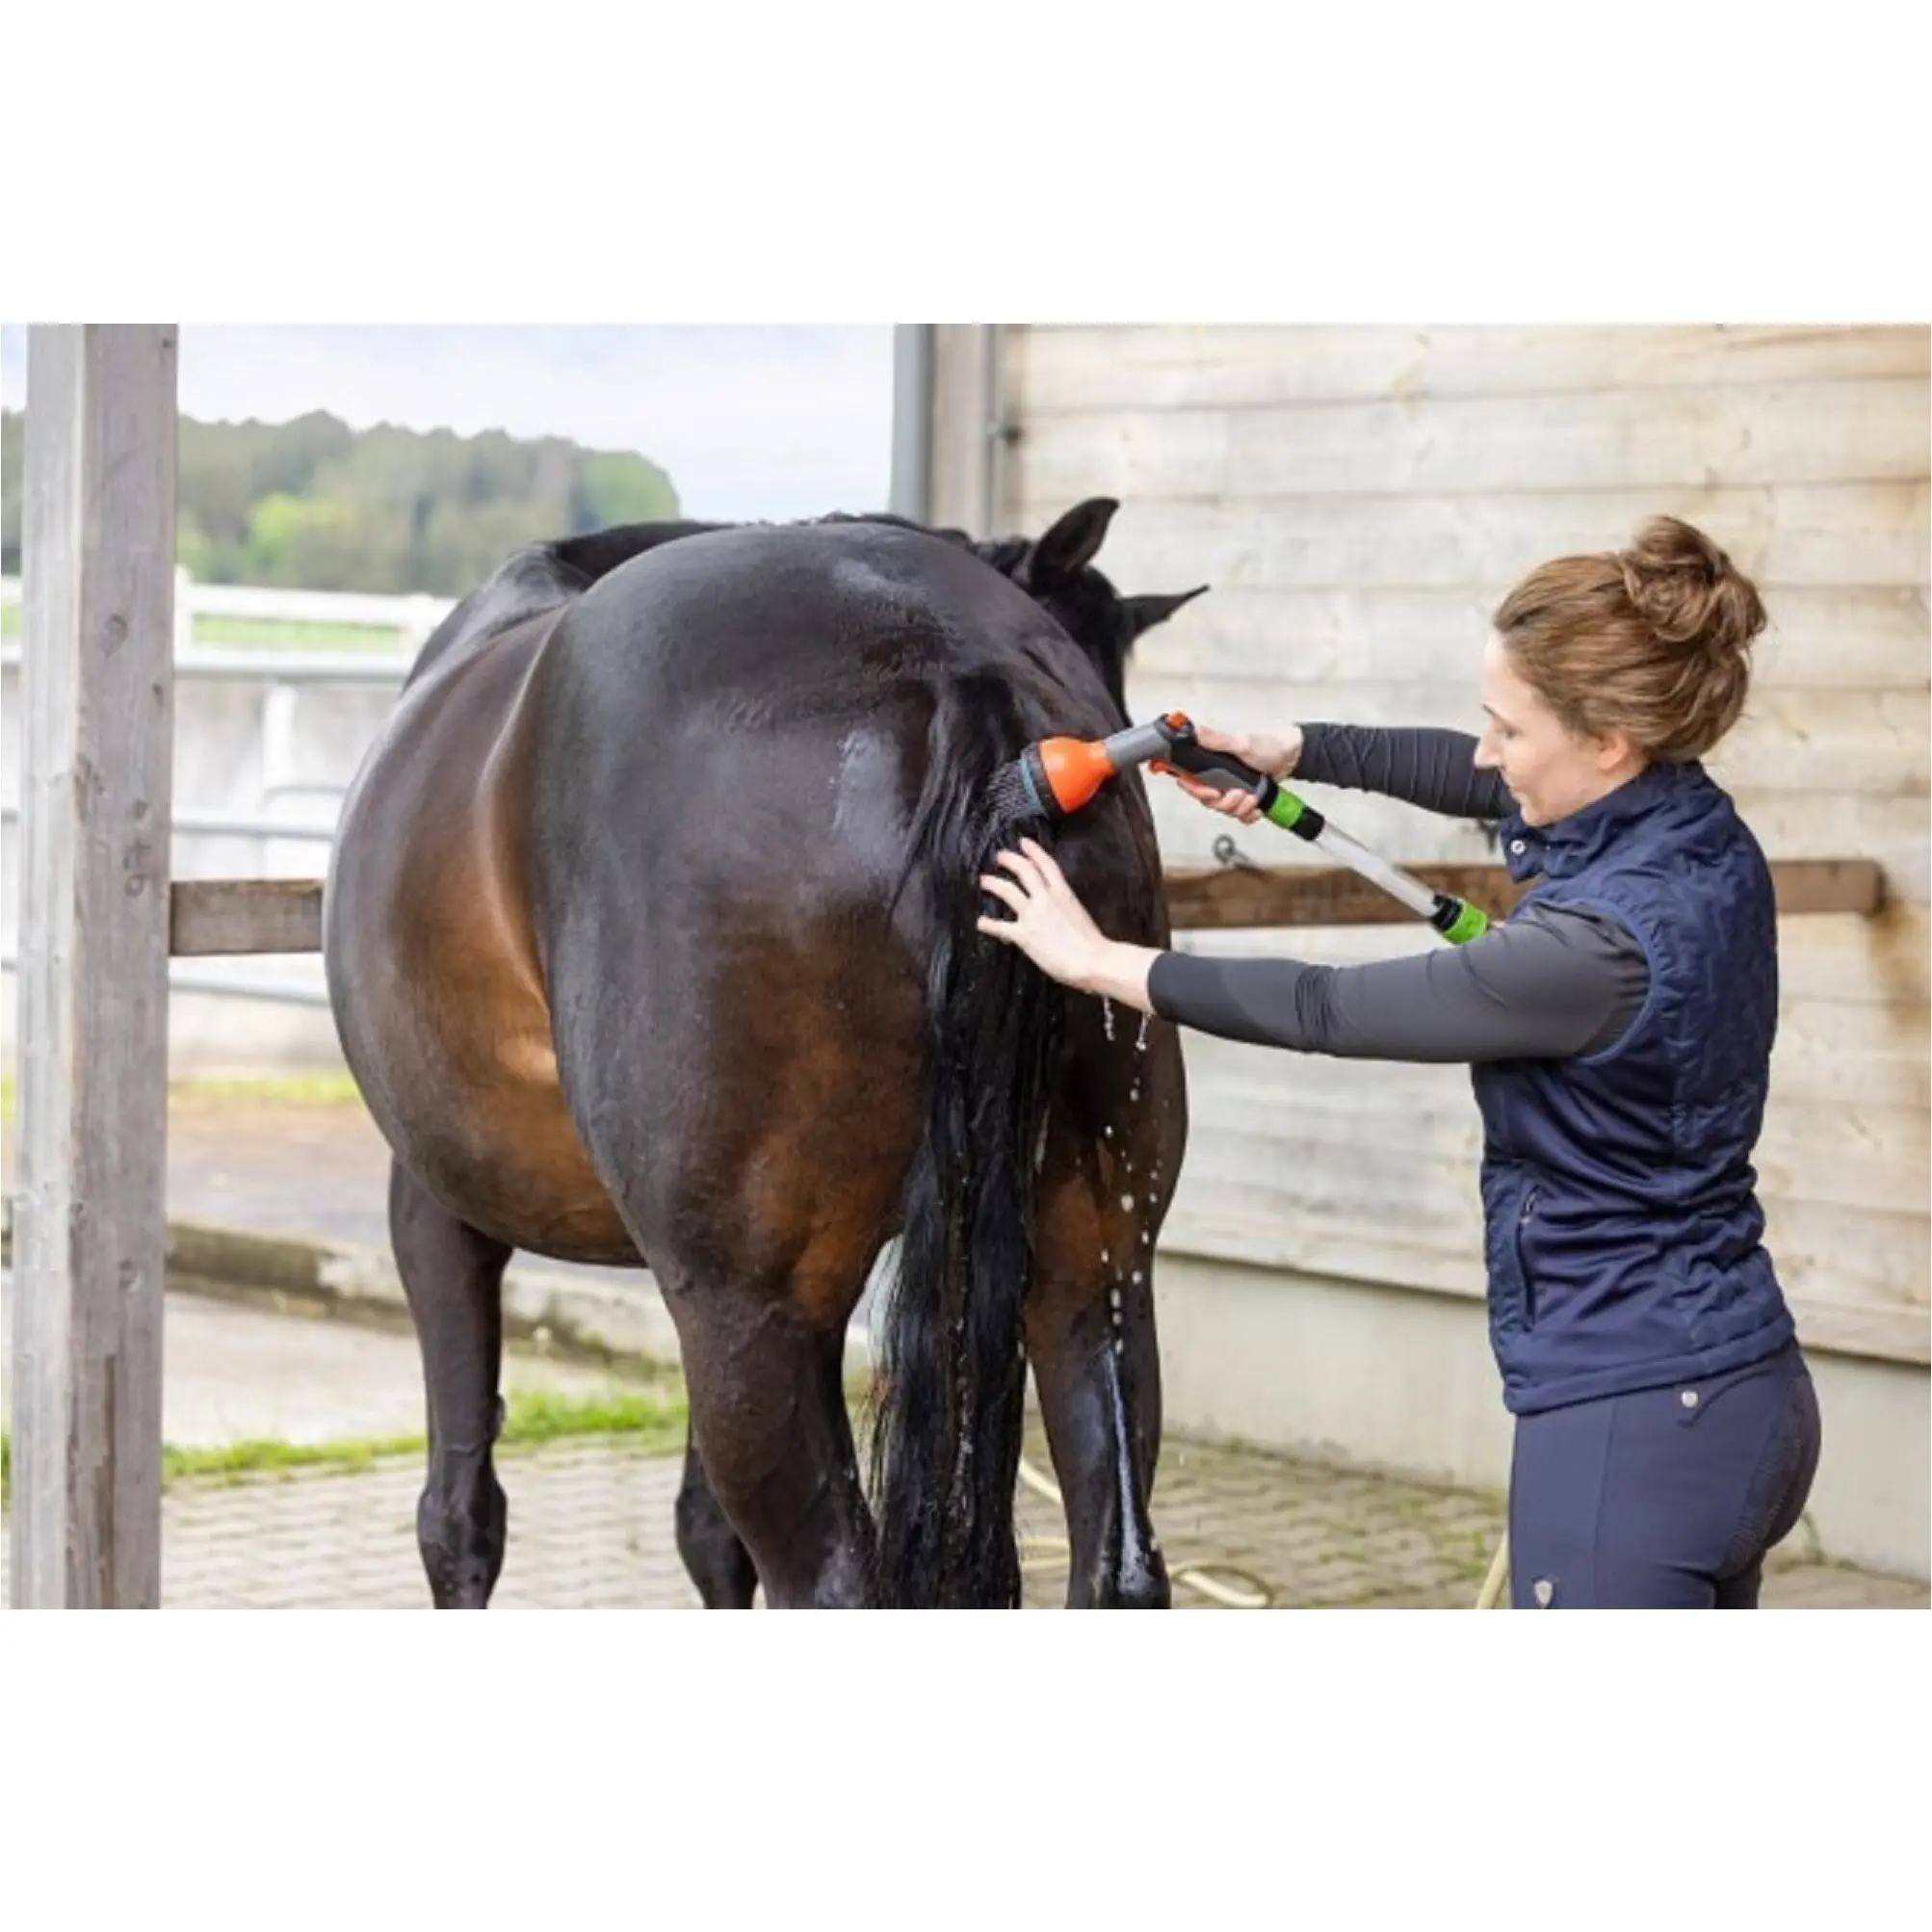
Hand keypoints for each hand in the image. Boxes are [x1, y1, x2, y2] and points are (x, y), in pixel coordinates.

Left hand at [976, 838, 1111, 988]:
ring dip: (994, 883)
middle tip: (1000, 856)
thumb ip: (1066, 909)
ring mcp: (1033, 915)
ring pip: (1008, 890)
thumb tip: (1058, 913)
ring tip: (985, 880)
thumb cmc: (1092, 943)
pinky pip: (1000, 926)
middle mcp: (1046, 899)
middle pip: (1024, 870)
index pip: (1046, 864)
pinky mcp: (1024, 934)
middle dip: (1010, 860)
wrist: (1092, 960)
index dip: (1033, 851)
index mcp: (1064, 893)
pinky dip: (988, 924)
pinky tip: (981, 922)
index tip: (1024, 842)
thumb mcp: (1080, 915)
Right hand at [1171, 722, 1302, 825]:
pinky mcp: (1243, 798)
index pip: (1189, 780)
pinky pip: (1239, 815)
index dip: (1195, 789)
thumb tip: (1191, 730)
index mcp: (1211, 762)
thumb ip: (1214, 739)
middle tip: (1239, 792)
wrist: (1291, 757)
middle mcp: (1218, 776)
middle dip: (1224, 802)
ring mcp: (1230, 788)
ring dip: (1239, 807)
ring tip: (1252, 796)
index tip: (1210, 791)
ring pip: (1224, 809)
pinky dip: (1249, 813)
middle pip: (1207, 800)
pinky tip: (1256, 805)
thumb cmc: (1267, 746)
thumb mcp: (1239, 742)